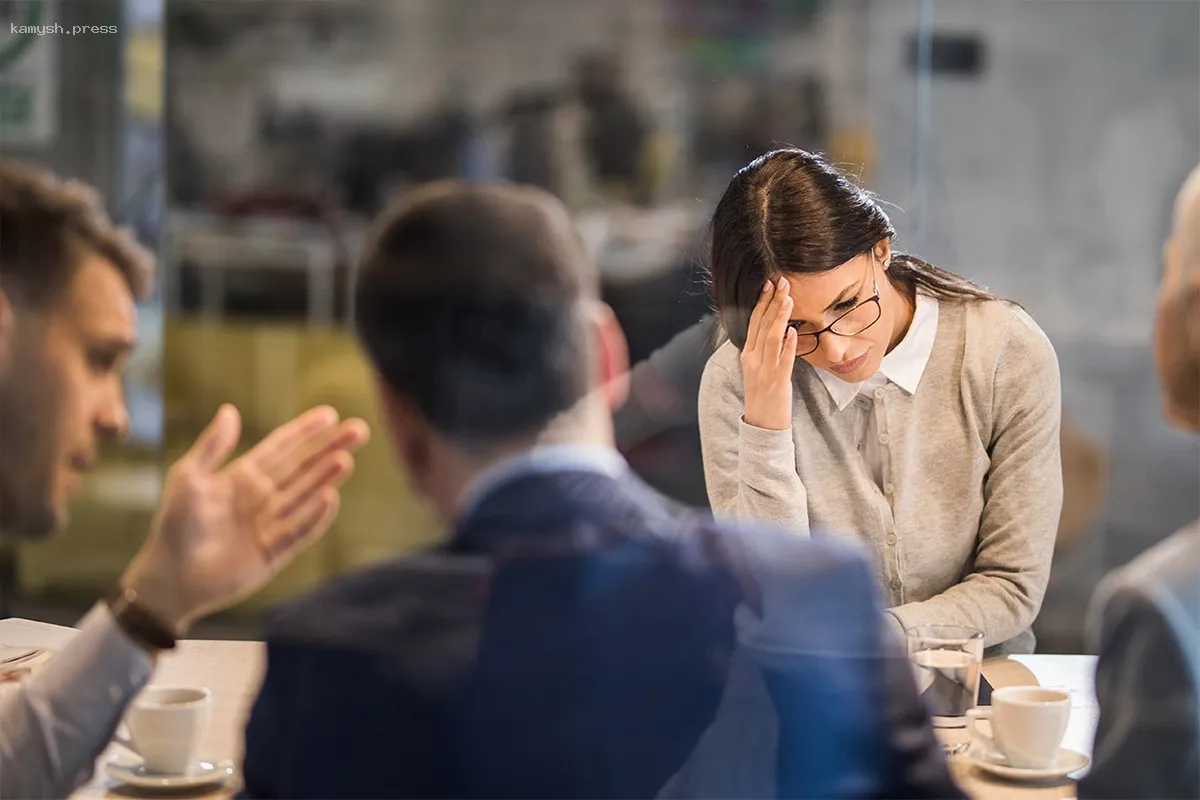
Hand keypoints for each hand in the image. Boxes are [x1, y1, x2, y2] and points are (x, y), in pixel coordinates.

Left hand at [120, 404, 369, 633]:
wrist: (170, 578)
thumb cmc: (174, 526)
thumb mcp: (188, 478)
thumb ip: (212, 446)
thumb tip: (231, 410)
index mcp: (243, 477)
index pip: (282, 447)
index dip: (305, 430)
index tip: (330, 414)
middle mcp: (263, 498)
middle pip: (304, 467)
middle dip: (330, 448)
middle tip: (359, 429)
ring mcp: (271, 524)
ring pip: (306, 495)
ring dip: (326, 477)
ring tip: (346, 459)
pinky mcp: (275, 552)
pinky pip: (301, 530)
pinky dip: (316, 515)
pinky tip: (331, 497)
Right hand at [741, 277, 796, 430]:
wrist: (761, 426)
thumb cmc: (763, 397)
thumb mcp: (758, 370)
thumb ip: (764, 350)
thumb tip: (777, 329)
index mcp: (748, 355)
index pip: (754, 323)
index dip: (762, 302)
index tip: (770, 285)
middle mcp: (753, 360)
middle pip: (762, 325)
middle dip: (772, 302)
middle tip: (782, 282)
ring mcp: (764, 370)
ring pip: (771, 338)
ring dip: (780, 317)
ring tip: (788, 299)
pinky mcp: (777, 382)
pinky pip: (783, 360)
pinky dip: (788, 345)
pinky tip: (794, 331)